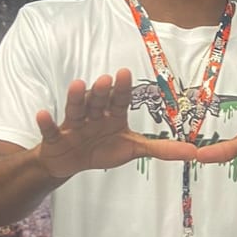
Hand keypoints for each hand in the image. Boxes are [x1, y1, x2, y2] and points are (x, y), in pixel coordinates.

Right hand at [35, 68, 196, 178]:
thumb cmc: (103, 150)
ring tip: (78, 85)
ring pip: (76, 110)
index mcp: (112, 115)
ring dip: (76, 98)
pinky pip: (52, 130)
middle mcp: (94, 116)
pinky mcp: (57, 138)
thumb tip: (194, 152)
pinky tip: (43, 114)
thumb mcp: (134, 149)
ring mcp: (74, 126)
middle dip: (102, 92)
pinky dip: (47, 123)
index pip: (119, 100)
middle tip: (106, 79)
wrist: (70, 163)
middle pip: (98, 102)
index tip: (125, 73)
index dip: (122, 88)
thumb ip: (162, 149)